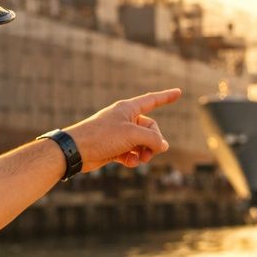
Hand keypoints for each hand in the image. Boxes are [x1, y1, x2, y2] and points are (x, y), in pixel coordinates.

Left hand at [64, 89, 180, 171]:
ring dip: (144, 152)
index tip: (179, 92)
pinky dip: (133, 159)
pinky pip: (131, 153)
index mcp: (128, 109)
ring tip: (141, 160)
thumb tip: (164, 146)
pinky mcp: (113, 148)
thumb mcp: (132, 135)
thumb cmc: (102, 136)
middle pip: (150, 129)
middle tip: (151, 152)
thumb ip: (152, 138)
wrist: (77, 150)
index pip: (152, 100)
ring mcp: (119, 134)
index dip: (166, 97)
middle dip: (154, 142)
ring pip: (142, 143)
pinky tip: (129, 164)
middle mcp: (124, 119)